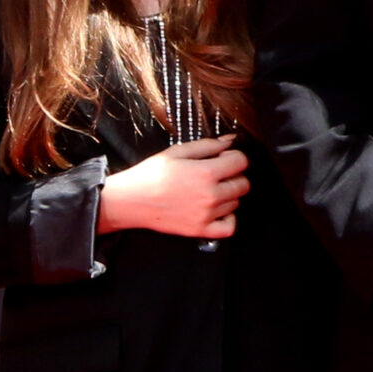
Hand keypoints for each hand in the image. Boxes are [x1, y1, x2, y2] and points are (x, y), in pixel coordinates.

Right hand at [99, 135, 248, 239]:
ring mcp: (206, 215)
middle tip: (217, 174)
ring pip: (236, 202)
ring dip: (229, 195)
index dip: (233, 157)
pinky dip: (229, 218)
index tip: (223, 158)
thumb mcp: (177, 152)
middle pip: (243, 184)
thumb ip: (208, 145)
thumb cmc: (150, 175)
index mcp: (206, 172)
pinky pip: (229, 227)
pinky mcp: (200, 230)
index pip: (241, 162)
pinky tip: (218, 210)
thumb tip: (230, 141)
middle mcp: (210, 195)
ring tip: (210, 190)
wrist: (129, 201)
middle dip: (234, 175)